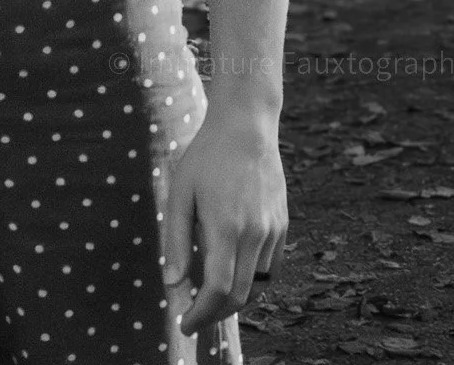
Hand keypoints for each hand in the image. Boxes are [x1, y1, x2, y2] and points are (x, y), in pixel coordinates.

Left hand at [161, 100, 287, 334]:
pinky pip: (269, 268)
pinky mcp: (282, 226)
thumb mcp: (180, 194)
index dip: (201, 314)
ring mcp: (273, 231)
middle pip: (239, 296)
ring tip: (208, 300)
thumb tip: (172, 283)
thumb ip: (175, 240)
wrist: (246, 129)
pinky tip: (231, 274)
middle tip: (193, 318)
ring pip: (257, 286)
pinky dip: (250, 281)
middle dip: (215, 315)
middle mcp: (255, 235)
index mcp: (226, 227)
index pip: (217, 289)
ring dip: (233, 300)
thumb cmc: (206, 158)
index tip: (184, 325)